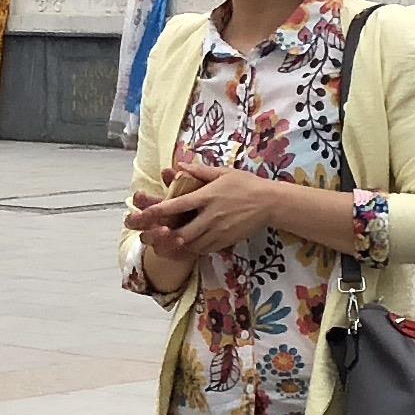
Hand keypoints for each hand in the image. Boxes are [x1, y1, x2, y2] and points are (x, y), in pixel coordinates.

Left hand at [132, 161, 283, 258]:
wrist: (270, 202)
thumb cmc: (246, 184)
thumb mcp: (223, 172)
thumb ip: (200, 170)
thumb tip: (179, 166)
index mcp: (207, 196)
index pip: (177, 205)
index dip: (158, 211)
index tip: (143, 215)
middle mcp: (211, 215)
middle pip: (182, 232)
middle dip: (166, 236)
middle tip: (153, 235)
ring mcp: (219, 230)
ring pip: (192, 244)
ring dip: (179, 244)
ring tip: (168, 241)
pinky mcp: (227, 240)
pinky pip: (205, 249)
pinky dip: (194, 248)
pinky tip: (190, 244)